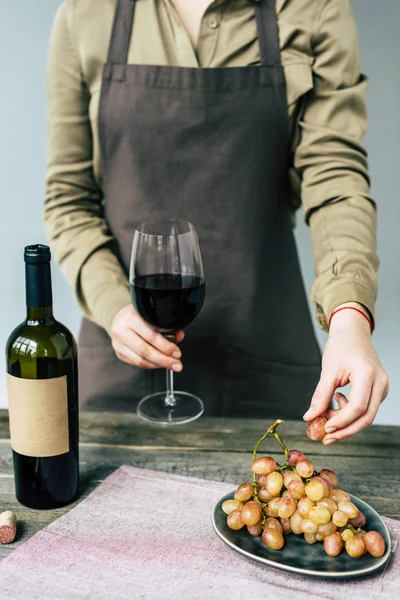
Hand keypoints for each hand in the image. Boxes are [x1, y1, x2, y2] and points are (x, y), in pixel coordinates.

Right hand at [111, 304, 183, 370]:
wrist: (120, 318)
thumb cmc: (138, 316)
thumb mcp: (151, 315)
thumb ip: (165, 326)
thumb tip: (179, 336)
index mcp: (131, 317)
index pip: (151, 336)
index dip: (166, 347)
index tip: (177, 353)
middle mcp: (122, 330)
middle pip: (145, 351)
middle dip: (164, 360)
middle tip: (177, 364)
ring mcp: (118, 343)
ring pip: (140, 360)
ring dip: (158, 364)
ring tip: (170, 364)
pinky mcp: (119, 353)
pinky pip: (137, 363)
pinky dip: (150, 365)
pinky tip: (159, 363)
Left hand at [303, 303, 388, 443]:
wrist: (353, 334)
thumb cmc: (340, 348)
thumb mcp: (327, 371)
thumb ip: (320, 396)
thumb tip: (309, 417)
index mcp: (367, 374)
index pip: (358, 407)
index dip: (342, 421)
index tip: (325, 428)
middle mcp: (380, 382)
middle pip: (366, 417)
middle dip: (345, 430)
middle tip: (326, 438)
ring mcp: (382, 386)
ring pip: (368, 415)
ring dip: (347, 422)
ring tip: (327, 413)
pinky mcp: (379, 390)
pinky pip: (367, 409)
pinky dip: (351, 413)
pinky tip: (337, 401)